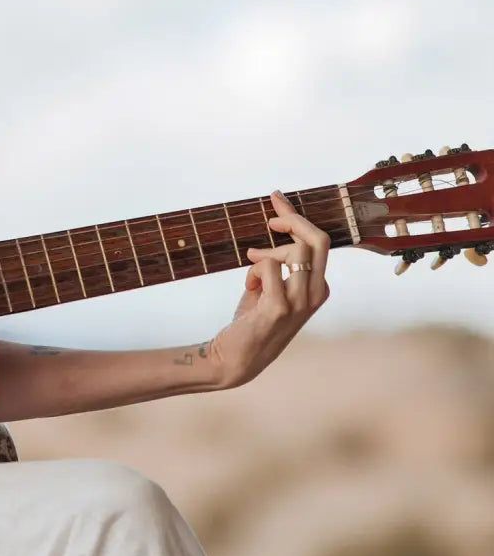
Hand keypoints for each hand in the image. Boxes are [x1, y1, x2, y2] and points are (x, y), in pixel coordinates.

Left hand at [208, 190, 330, 387]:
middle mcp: (316, 294)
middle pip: (317, 240)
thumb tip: (275, 227)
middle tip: (268, 219)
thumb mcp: (272, 286)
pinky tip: (249, 287)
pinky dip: (254, 270)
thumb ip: (279, 261)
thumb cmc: (254, 319)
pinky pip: (269, 266)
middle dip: (292, 220)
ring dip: (266, 254)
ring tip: (252, 272)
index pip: (319, 241)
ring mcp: (300, 302)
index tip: (277, 199)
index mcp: (319, 287)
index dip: (297, 216)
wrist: (237, 356)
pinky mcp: (279, 307)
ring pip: (294, 251)